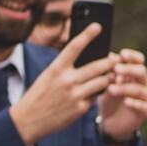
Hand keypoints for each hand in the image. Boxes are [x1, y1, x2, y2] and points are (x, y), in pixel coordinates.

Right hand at [9, 27, 115, 145]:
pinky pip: (95, 97)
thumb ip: (66, 68)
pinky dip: (98, 93)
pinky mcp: (80, 108)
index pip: (74, 46)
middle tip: (116, 58)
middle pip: (96, 66)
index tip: (98, 26)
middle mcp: (67, 80)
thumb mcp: (49, 76)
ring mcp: (75, 95)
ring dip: (109, 78)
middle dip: (109, 62)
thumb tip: (89, 59)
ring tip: (112, 75)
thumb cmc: (41, 94)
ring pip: (101, 82)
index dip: (87, 35)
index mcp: (56, 68)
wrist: (29, 119)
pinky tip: (98, 91)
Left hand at [96, 49, 146, 145]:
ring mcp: (146, 97)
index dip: (133, 56)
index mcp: (134, 74)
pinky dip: (135, 103)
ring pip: (140, 89)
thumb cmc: (109, 100)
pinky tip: (126, 102)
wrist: (110, 122)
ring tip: (111, 89)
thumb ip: (110, 72)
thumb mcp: (106, 85)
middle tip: (116, 69)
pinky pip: (144, 106)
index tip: (122, 54)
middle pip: (142, 72)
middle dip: (129, 69)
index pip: (139, 61)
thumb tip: (111, 55)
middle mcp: (143, 83)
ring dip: (125, 88)